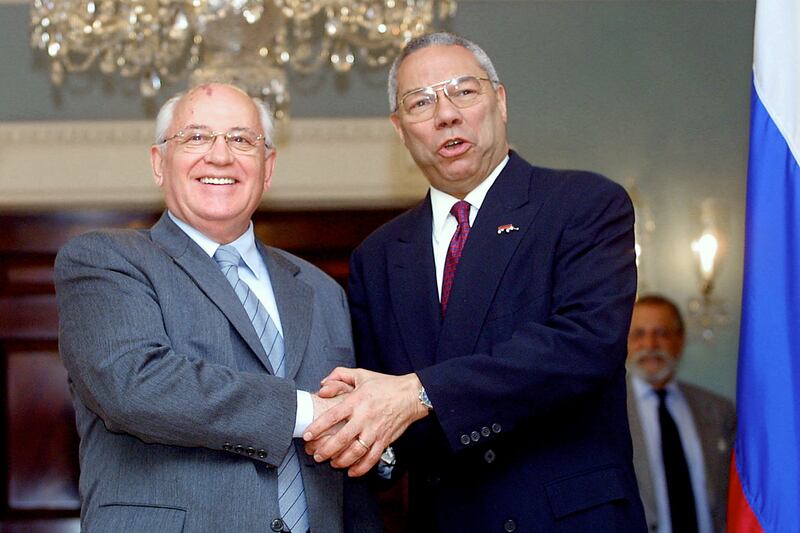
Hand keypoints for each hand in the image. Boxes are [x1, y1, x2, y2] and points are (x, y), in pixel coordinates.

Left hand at [303, 367, 428, 476]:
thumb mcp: (361, 374)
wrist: (411, 395)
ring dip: (341, 461)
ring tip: (332, 463)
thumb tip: (322, 386)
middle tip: (316, 455)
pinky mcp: (385, 440)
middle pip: (341, 438)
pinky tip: (351, 471)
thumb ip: (339, 375)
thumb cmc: (385, 385)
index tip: (307, 436)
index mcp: (356, 401)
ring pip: (356, 452)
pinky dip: (361, 468)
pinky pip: (371, 458)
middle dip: (326, 450)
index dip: (317, 427)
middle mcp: (365, 417)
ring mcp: (375, 430)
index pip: (332, 416)